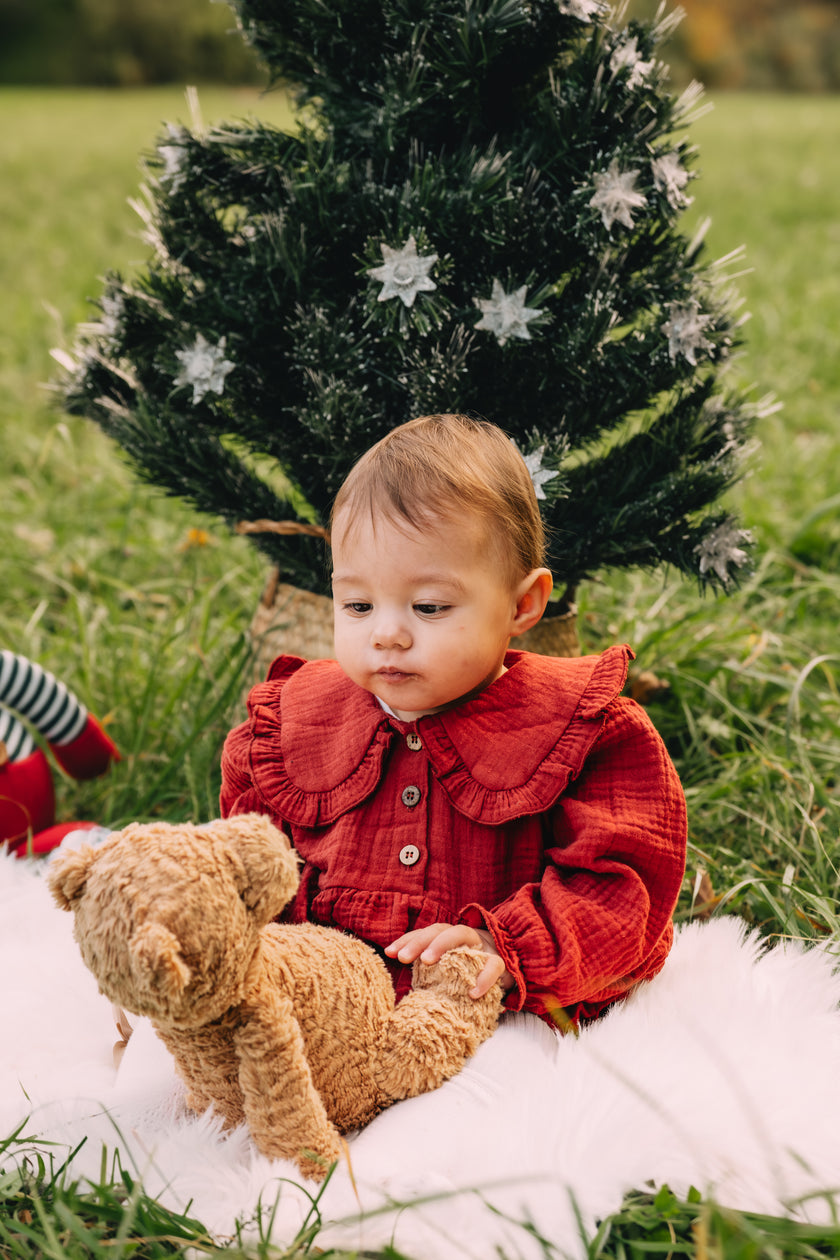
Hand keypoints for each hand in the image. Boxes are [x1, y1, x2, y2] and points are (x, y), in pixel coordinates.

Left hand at [385, 922, 513, 998]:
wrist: (516, 968)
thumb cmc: (474, 972)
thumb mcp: (453, 969)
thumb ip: (433, 970)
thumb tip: (402, 981)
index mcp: (450, 937)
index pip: (425, 932)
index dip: (407, 939)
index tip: (389, 952)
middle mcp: (465, 936)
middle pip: (439, 929)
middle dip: (418, 941)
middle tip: (403, 957)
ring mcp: (483, 945)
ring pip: (462, 934)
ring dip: (443, 945)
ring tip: (427, 962)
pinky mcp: (502, 961)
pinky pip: (493, 965)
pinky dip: (483, 978)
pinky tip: (472, 993)